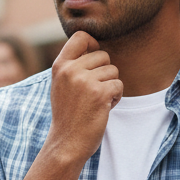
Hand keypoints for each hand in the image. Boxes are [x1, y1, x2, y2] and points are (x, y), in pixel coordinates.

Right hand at [48, 32, 122, 162]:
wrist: (66, 143)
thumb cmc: (67, 115)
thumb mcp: (61, 85)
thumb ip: (73, 65)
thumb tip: (93, 44)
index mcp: (60, 66)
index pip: (81, 36)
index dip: (93, 44)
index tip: (94, 59)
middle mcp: (71, 70)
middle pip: (103, 55)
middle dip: (105, 73)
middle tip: (93, 92)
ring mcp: (85, 81)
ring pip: (113, 71)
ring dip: (110, 86)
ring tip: (96, 102)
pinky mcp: (99, 93)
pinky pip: (119, 85)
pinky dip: (115, 97)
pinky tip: (102, 108)